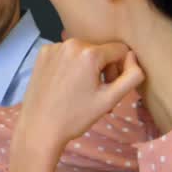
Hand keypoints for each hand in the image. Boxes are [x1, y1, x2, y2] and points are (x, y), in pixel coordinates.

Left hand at [9, 39, 142, 171]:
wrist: (39, 128)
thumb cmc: (75, 117)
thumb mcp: (110, 99)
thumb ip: (132, 76)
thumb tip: (133, 57)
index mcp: (89, 53)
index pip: (120, 50)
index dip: (120, 69)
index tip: (109, 87)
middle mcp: (70, 43)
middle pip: (101, 50)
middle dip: (103, 69)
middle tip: (94, 93)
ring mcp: (53, 47)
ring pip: (83, 51)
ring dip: (87, 67)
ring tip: (79, 90)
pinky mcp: (42, 53)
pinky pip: (66, 54)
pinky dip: (70, 65)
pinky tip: (65, 85)